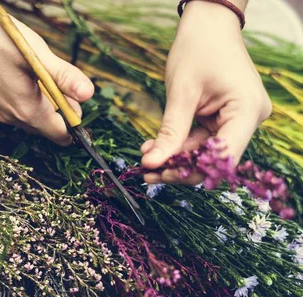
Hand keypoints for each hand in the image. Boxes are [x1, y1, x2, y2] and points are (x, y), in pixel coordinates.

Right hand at [0, 0, 93, 145]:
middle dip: (57, 111)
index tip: (78, 103)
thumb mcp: (38, 56)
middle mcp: (9, 117)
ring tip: (36, 75)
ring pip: (24, 116)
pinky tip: (14, 73)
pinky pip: (7, 107)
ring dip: (36, 102)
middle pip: (43, 126)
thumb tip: (89, 94)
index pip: (60, 133)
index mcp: (27, 111)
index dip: (74, 123)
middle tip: (60, 83)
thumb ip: (65, 77)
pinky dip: (17, 96)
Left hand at [141, 0, 271, 183]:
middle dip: (179, 167)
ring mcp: (238, 120)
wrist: (208, 26)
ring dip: (174, 158)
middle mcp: (248, 119)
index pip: (222, 157)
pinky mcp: (226, 119)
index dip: (191, 171)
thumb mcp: (181, 93)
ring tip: (145, 159)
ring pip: (205, 153)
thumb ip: (169, 131)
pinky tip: (154, 148)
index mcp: (246, 111)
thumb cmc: (197, 50)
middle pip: (213, 159)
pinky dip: (179, 146)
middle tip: (146, 172)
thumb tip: (151, 164)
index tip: (161, 174)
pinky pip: (202, 141)